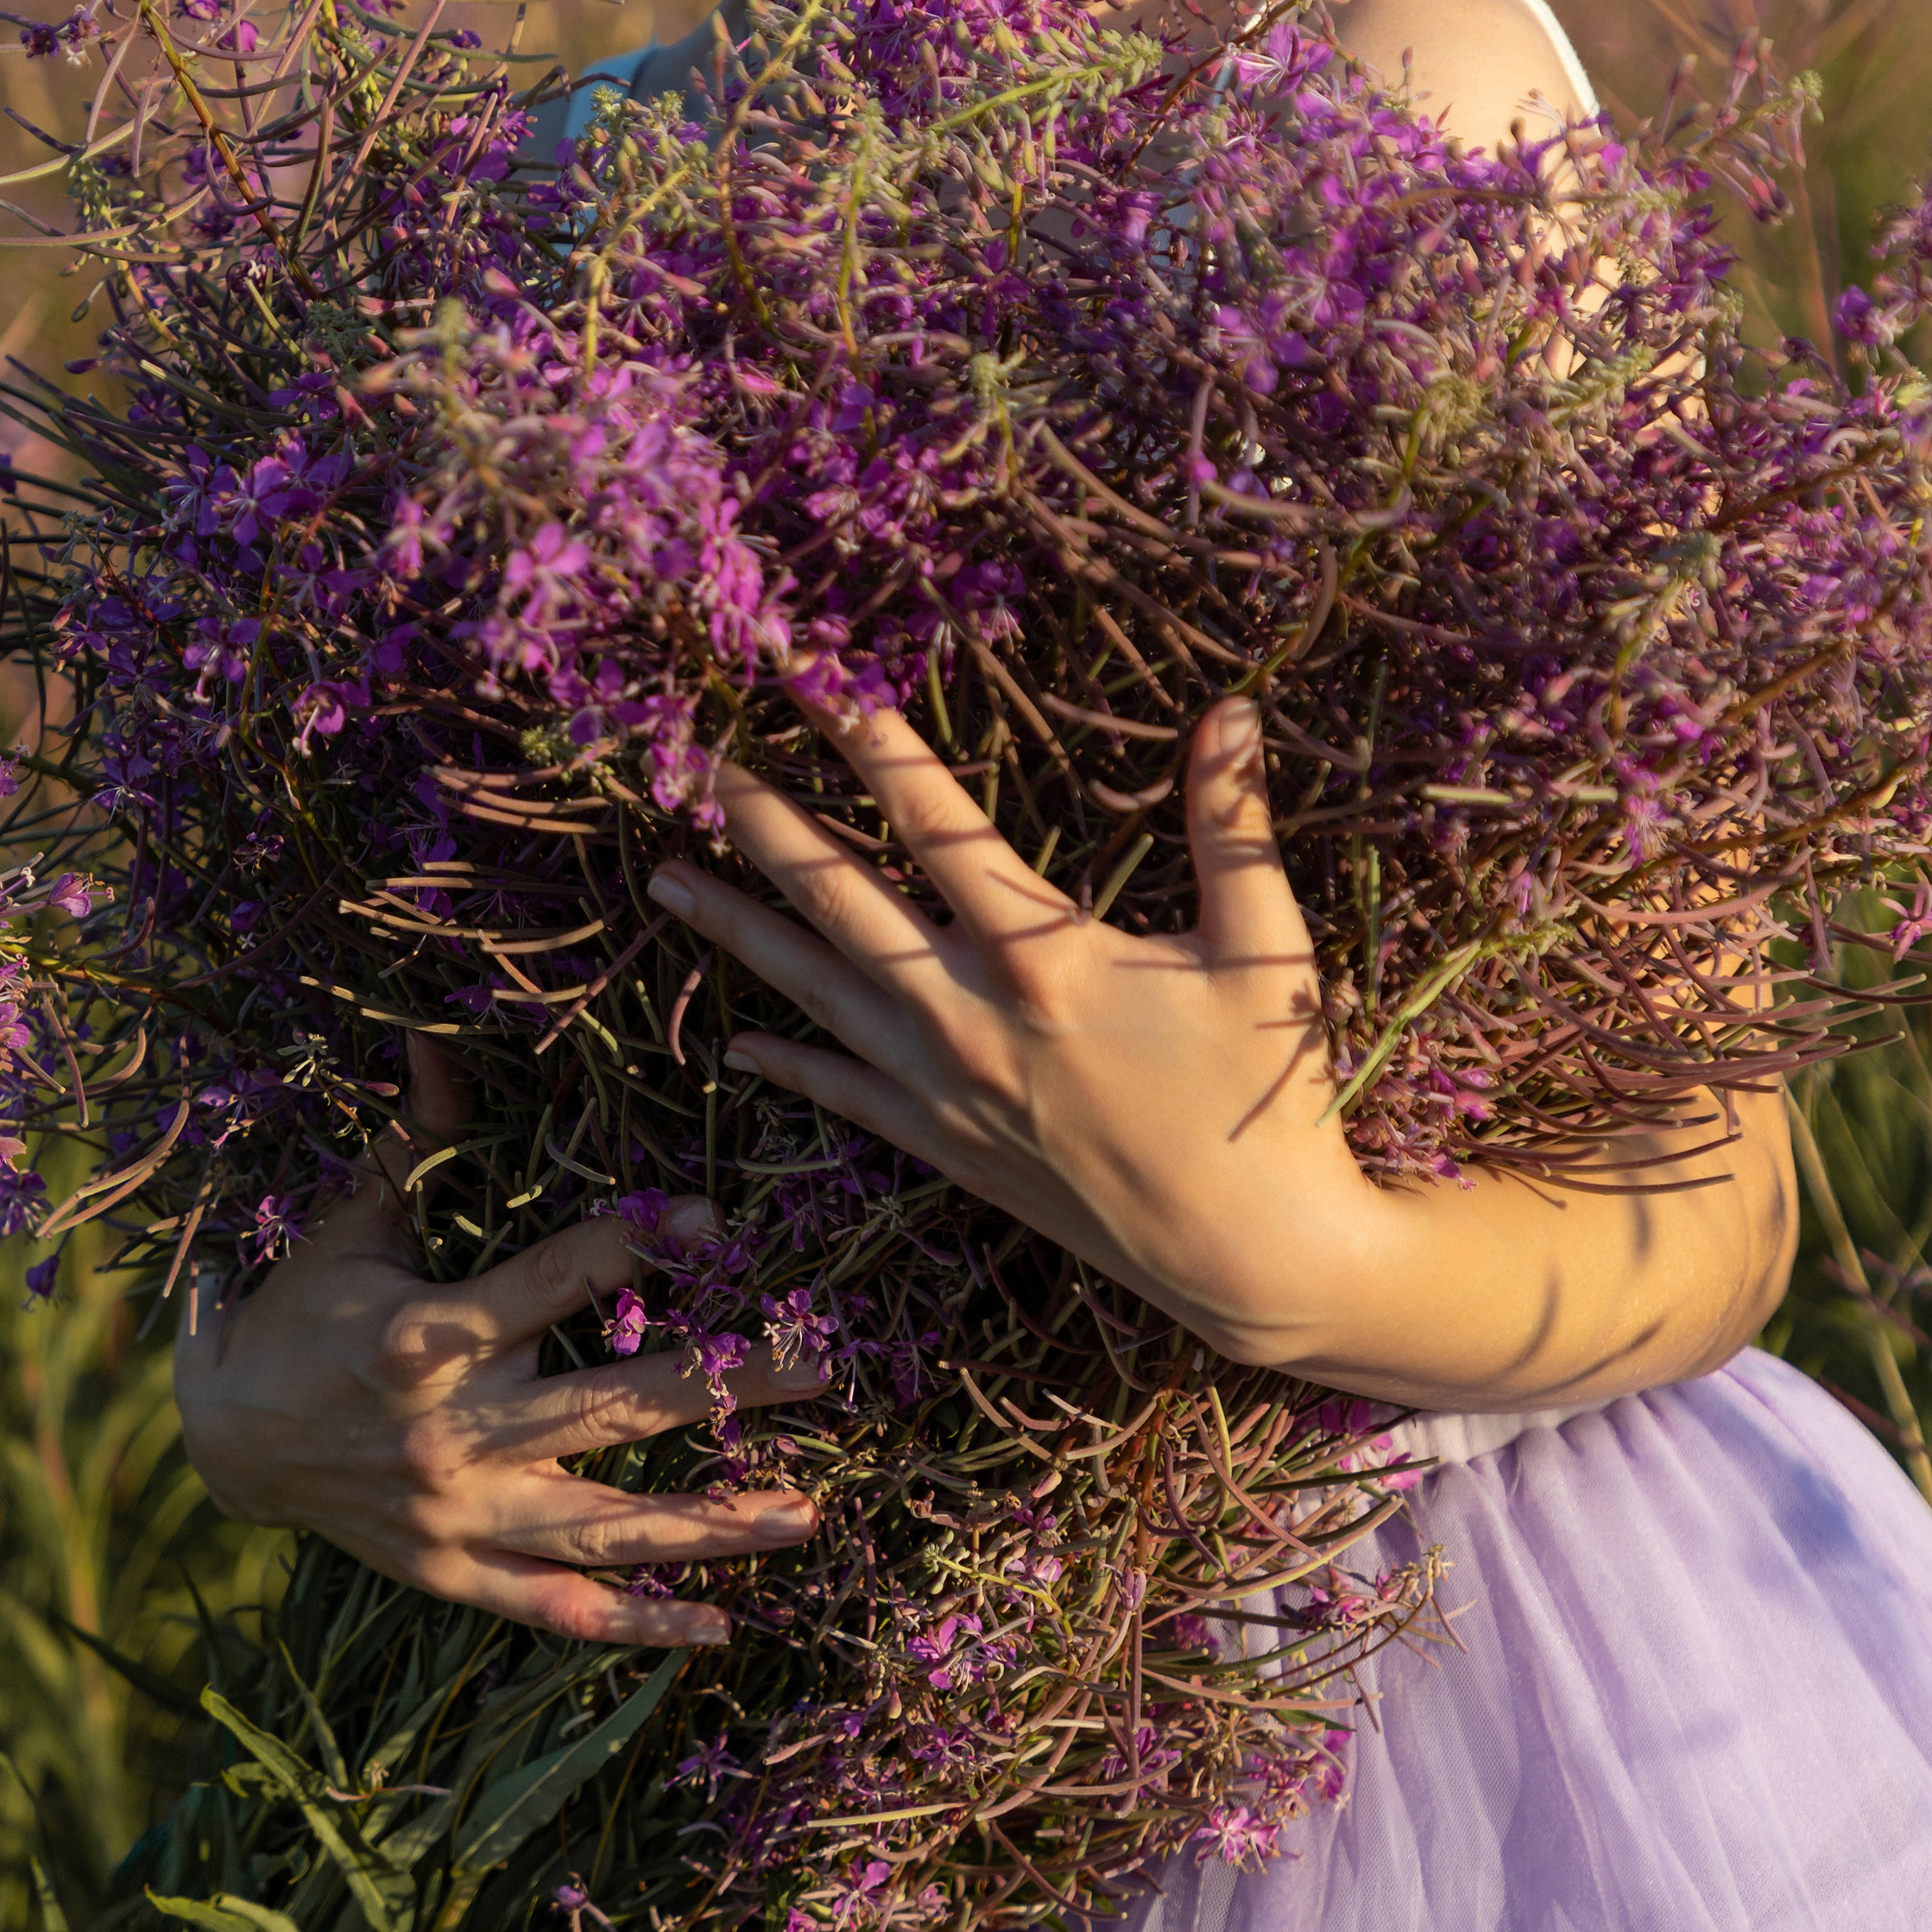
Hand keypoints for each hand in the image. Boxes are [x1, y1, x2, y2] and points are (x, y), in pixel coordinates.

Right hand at [172, 1041, 825, 1641]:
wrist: (222, 1439)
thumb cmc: (305, 1311)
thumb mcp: (354, 1221)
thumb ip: (418, 1137)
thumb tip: (437, 1031)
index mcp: (428, 1332)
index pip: (563, 1277)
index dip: (644, 1240)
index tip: (723, 1219)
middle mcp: (453, 1431)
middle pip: (612, 1409)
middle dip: (723, 1386)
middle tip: (820, 1366)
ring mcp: (457, 1516)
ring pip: (604, 1527)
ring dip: (711, 1524)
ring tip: (807, 1512)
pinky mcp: (453, 1575)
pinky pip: (556, 1609)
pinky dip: (637, 1626)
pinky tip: (720, 1627)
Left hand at [647, 691, 1383, 1372]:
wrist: (1253, 1258)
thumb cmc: (1267, 1094)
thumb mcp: (1264, 946)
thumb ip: (1234, 823)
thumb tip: (1229, 706)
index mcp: (1043, 951)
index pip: (934, 815)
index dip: (866, 735)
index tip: (809, 674)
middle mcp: (973, 1013)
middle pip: (841, 896)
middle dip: (764, 820)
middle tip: (694, 759)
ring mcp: (949, 1087)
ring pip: (817, 990)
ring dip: (739, 928)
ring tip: (664, 876)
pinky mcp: (949, 1149)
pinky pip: (846, 1094)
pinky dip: (789, 1063)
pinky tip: (738, 1041)